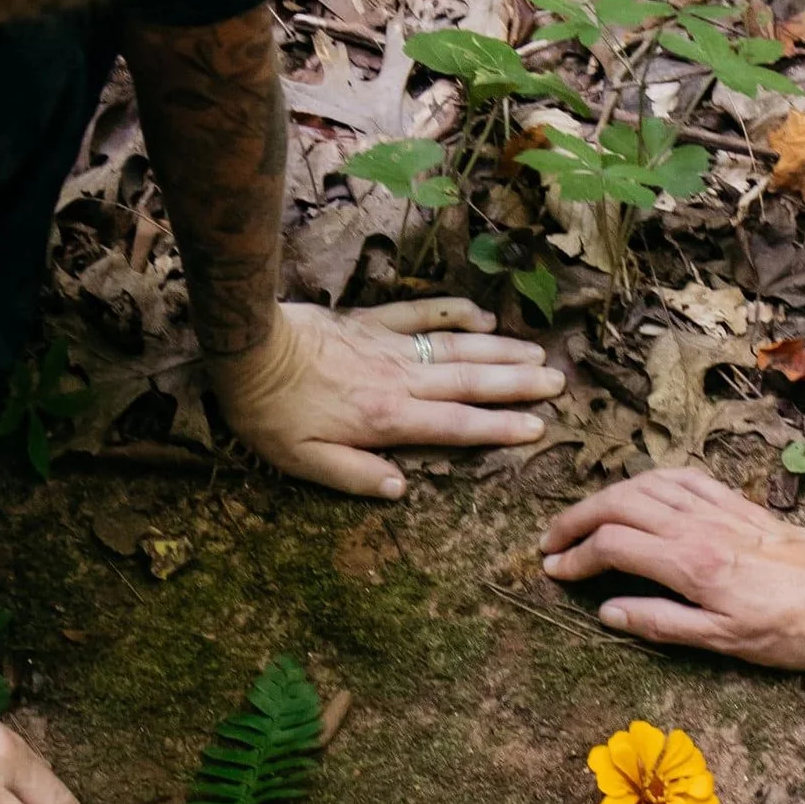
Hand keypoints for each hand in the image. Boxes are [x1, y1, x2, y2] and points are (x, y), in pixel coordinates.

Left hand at [208, 299, 565, 498]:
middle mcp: (398, 381)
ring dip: (499, 351)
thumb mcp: (304, 463)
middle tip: (558, 383)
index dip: (499, 427)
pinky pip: (421, 314)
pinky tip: (482, 317)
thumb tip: (401, 490)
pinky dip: (454, 313)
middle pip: (469, 381)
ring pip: (456, 347)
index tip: (537, 427)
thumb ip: (356, 477)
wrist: (246, 347)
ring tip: (537, 354)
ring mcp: (388, 347)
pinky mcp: (370, 321)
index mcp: (387, 420)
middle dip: (517, 384)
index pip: (456, 426)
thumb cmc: (269, 412)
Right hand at [539, 467, 804, 667]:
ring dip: (608, 495)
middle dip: (577, 519)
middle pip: (619, 504)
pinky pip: (684, 478)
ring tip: (586, 516)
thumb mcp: (722, 642)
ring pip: (647, 484)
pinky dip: (651, 480)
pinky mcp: (738, 505)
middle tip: (552, 540)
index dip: (575, 557)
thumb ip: (661, 623)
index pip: (612, 547)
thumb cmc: (789, 631)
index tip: (553, 571)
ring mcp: (718, 511)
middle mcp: (698, 527)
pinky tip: (641, 491)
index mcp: (690, 564)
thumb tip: (609, 611)